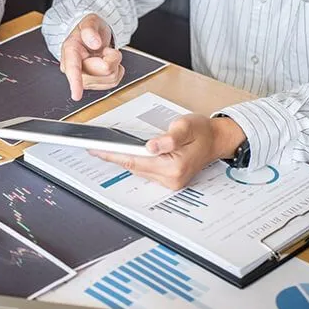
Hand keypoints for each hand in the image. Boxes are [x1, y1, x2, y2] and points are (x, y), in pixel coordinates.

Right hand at [60, 14, 123, 100]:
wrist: (93, 37)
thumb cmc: (89, 30)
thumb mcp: (89, 21)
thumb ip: (89, 30)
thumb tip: (94, 43)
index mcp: (70, 52)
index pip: (73, 69)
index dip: (75, 83)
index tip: (76, 95)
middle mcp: (75, 69)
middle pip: (102, 71)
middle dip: (110, 58)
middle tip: (104, 49)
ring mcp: (84, 79)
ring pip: (110, 78)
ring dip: (114, 63)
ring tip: (105, 54)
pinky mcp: (95, 84)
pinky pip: (114, 82)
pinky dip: (117, 70)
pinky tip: (107, 62)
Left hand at [89, 115, 245, 189]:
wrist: (216, 141)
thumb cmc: (202, 131)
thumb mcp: (187, 126)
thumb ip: (170, 137)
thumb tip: (151, 146)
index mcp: (175, 166)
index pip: (136, 161)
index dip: (114, 155)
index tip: (96, 149)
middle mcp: (171, 179)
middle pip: (134, 167)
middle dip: (113, 157)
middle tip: (92, 148)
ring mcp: (170, 182)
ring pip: (138, 170)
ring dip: (122, 160)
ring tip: (102, 150)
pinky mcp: (168, 181)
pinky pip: (145, 171)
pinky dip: (133, 163)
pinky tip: (122, 155)